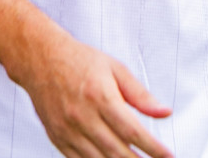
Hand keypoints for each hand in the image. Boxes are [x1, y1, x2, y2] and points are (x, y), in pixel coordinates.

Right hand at [12, 27, 172, 157]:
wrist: (40, 60)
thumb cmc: (79, 61)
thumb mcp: (115, 69)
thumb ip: (140, 95)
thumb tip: (164, 112)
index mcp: (100, 96)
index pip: (132, 130)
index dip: (152, 147)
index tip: (167, 155)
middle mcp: (83, 116)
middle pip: (116, 151)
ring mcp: (68, 130)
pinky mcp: (57, 138)